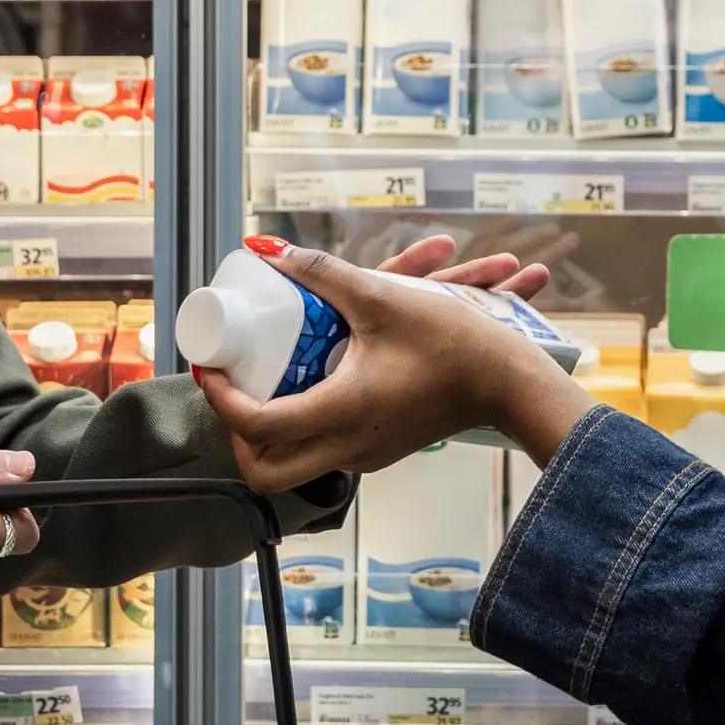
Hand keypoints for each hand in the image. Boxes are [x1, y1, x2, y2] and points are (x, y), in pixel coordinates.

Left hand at [194, 237, 589, 492]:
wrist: (513, 382)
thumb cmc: (458, 346)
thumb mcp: (384, 298)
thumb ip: (326, 272)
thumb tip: (275, 253)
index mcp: (342, 412)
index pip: (256, 427)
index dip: (222, 398)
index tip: (212, 366)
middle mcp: (348, 444)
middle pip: (264, 471)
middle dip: (237, 435)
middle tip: (233, 390)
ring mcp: (365, 452)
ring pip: (295, 462)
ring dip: (273, 428)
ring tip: (268, 376)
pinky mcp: (382, 448)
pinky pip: (328, 447)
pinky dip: (309, 422)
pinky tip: (317, 377)